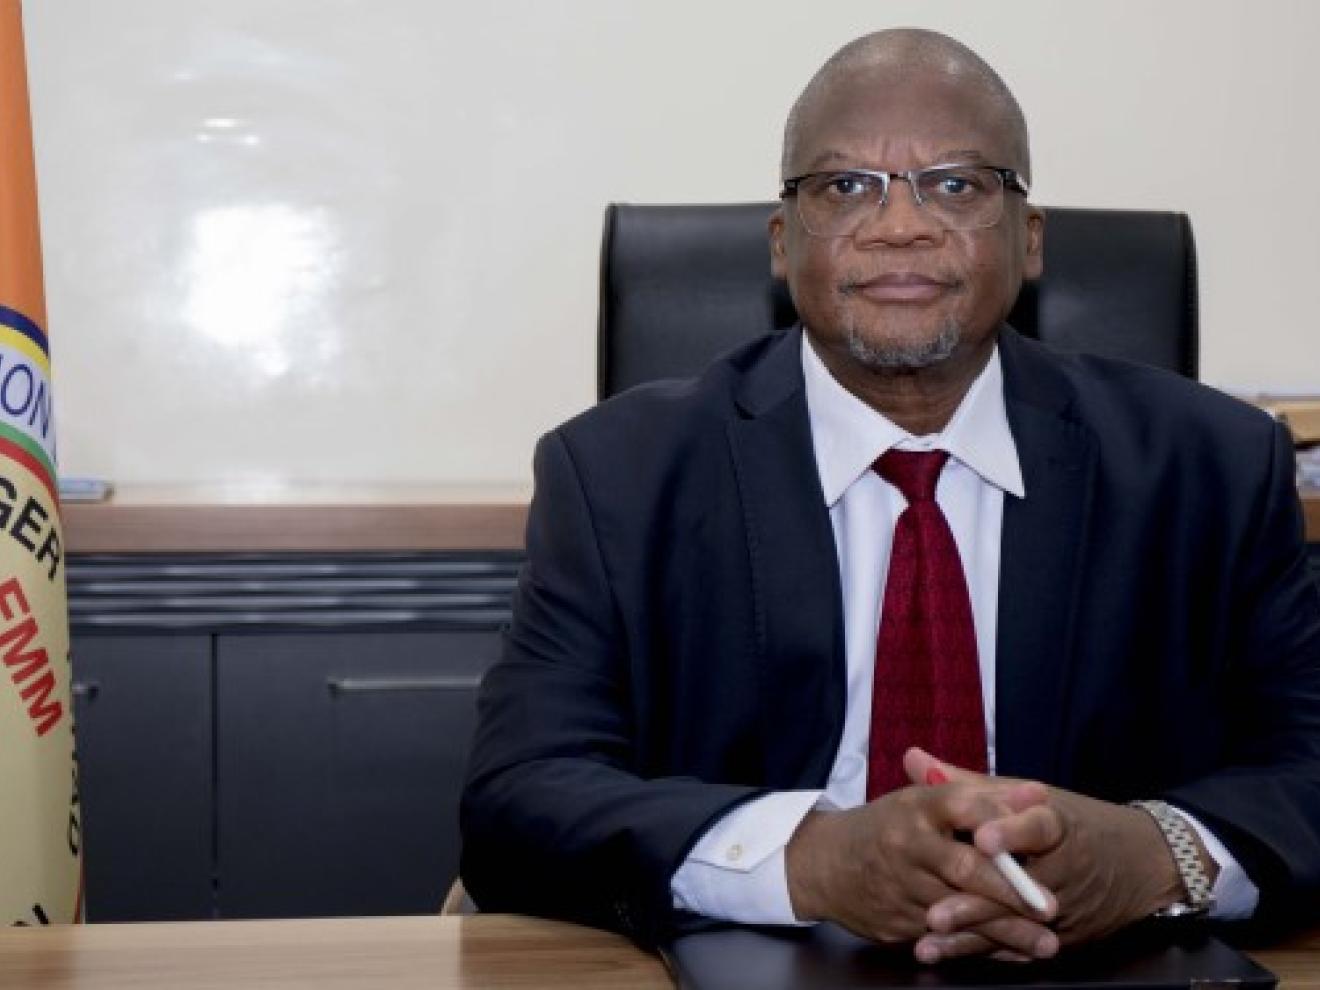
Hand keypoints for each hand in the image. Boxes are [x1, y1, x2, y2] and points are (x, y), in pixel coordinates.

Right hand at [786, 749, 1057, 960]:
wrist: (823, 864)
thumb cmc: (888, 827)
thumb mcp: (925, 801)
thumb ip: (981, 798)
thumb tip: (1037, 795)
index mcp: (916, 807)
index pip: (965, 806)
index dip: (1004, 816)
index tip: (1045, 830)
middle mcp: (907, 845)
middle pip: (965, 867)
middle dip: (1010, 890)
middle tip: (1051, 907)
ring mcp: (901, 887)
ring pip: (960, 912)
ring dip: (1005, 930)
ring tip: (1045, 943)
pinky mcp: (897, 923)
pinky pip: (945, 939)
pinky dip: (981, 947)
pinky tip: (1013, 955)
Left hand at [906, 750, 1203, 959]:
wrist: (1138, 864)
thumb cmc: (1068, 821)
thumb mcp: (1024, 795)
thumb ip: (967, 783)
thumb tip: (912, 758)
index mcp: (1057, 826)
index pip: (1040, 827)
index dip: (1012, 832)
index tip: (981, 838)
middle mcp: (1061, 871)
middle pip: (1019, 890)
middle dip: (975, 903)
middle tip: (933, 912)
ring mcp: (1061, 910)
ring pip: (1013, 926)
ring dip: (969, 936)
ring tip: (927, 942)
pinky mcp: (1059, 937)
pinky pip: (1017, 948)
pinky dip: (981, 953)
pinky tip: (946, 955)